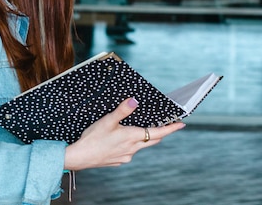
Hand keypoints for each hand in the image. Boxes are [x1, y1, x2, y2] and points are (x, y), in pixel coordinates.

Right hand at [63, 98, 185, 170]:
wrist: (80, 157)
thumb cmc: (93, 138)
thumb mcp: (107, 120)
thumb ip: (122, 110)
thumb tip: (135, 101)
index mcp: (132, 137)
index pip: (158, 133)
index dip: (171, 128)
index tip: (182, 124)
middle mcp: (132, 148)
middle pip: (152, 140)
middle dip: (160, 133)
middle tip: (166, 125)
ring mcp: (126, 156)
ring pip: (141, 146)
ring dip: (144, 138)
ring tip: (141, 129)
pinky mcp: (118, 161)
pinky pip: (130, 152)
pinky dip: (131, 144)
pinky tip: (122, 140)